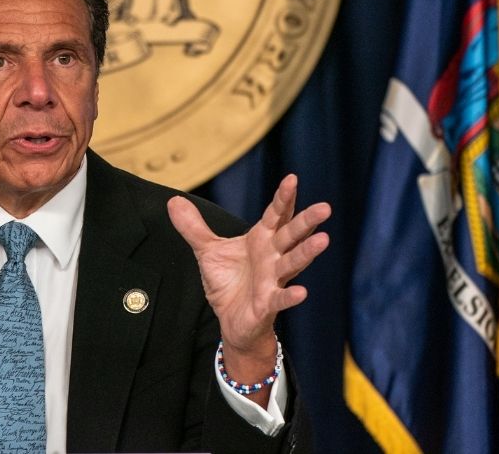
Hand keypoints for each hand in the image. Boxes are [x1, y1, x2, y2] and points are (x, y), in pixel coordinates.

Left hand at [167, 175, 329, 367]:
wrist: (231, 319)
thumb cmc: (228, 282)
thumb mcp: (207, 251)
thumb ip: (194, 227)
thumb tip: (173, 200)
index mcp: (261, 239)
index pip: (275, 214)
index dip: (284, 198)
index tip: (292, 178)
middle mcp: (272, 257)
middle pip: (292, 235)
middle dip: (307, 221)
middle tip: (325, 207)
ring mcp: (273, 280)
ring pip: (293, 263)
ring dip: (307, 252)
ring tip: (323, 240)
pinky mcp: (268, 303)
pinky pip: (281, 298)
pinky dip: (290, 296)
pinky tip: (302, 292)